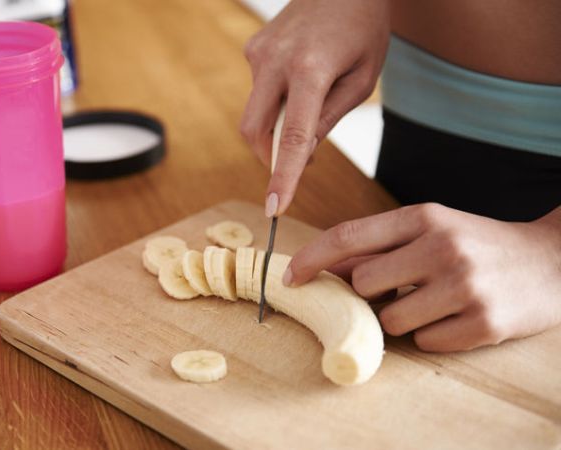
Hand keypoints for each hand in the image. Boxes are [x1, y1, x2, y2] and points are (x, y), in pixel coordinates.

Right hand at [241, 0, 389, 216]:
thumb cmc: (362, 27)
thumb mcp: (362, 78)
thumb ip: (330, 118)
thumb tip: (303, 153)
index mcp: (311, 69)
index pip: (293, 137)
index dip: (283, 177)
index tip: (274, 208)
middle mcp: (275, 61)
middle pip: (254, 131)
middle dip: (270, 157)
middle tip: (297, 162)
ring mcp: (258, 53)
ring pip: (254, 113)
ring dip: (277, 125)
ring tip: (311, 102)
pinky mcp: (252, 49)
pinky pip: (258, 91)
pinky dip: (275, 101)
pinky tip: (299, 78)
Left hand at [284, 203, 560, 351]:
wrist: (551, 262)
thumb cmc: (476, 244)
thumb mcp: (430, 229)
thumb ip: (379, 244)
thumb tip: (325, 267)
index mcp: (424, 217)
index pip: (348, 236)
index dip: (311, 259)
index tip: (288, 278)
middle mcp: (443, 247)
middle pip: (364, 284)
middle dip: (371, 293)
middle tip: (398, 288)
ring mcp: (465, 287)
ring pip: (392, 320)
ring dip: (402, 318)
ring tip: (434, 302)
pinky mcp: (485, 324)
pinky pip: (425, 343)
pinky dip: (432, 336)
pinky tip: (456, 317)